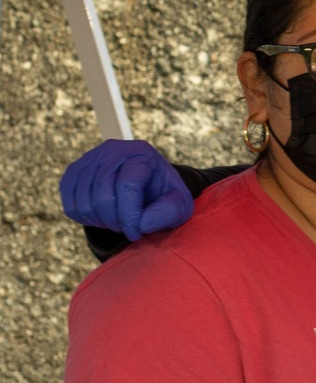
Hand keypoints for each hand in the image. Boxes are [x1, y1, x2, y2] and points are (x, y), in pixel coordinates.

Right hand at [59, 140, 192, 240]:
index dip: (130, 217)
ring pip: (84, 202)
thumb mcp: (179, 205)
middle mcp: (112, 150)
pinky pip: (69, 203)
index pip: (127, 187)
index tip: (136, 233)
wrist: (147, 186)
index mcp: (141, 154)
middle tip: (127, 228)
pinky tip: (101, 217)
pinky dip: (84, 218)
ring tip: (117, 221)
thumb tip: (140, 223)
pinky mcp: (74, 171)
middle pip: (102, 196)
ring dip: (100, 222)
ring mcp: (89, 158)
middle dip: (116, 222)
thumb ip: (166, 214)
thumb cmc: (164, 197)